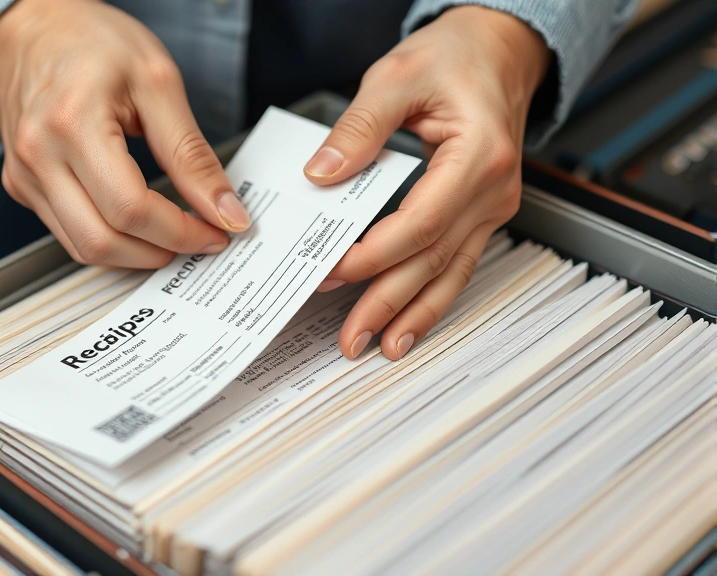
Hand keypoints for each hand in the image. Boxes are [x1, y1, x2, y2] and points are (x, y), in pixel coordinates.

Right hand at [0, 0, 250, 267]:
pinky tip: (140, 225)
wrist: (28, 30)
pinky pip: (69, 235)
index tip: (216, 231)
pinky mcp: (23, 187)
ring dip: (136, 255)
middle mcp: (39, 156)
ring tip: (173, 234)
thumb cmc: (90, 42)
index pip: (131, 207)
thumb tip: (225, 209)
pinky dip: (111, 241)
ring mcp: (25, 176)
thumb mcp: (157, 82)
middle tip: (199, 238)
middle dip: (161, 251)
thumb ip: (191, 153)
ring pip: (83, 249)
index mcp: (73, 123)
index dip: (181, 231)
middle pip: (103, 241)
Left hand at [305, 6, 551, 360]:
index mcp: (479, 154)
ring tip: (380, 349)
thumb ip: (357, 128)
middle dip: (388, 303)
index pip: (421, 222)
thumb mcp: (397, 77)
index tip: (333, 270)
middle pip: (434, 259)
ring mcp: (492, 205)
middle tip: (352, 339)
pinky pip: (458, 264)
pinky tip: (409, 325)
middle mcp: (493, 189)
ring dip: (413, 315)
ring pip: (451, 272)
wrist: (498, 49)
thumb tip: (321, 174)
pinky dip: (432, 298)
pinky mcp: (482, 213)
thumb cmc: (456, 57)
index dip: (375, 255)